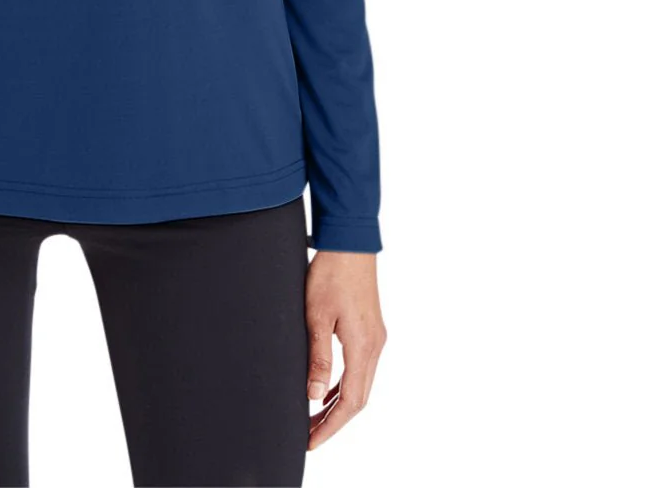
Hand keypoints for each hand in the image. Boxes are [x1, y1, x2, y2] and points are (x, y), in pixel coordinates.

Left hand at [304, 250, 385, 451]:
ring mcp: (375, 338)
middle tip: (308, 435)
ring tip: (314, 418)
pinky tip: (327, 387)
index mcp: (363, 347)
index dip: (331, 425)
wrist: (350, 242)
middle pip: (358, 398)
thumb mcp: (316, 315)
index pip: (350, 401)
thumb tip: (314, 395)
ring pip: (360, 384)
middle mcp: (375, 347)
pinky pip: (360, 368)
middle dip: (333, 420)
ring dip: (339, 403)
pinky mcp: (371, 329)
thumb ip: (318, 357)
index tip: (311, 441)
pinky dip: (344, 384)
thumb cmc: (330, 274)